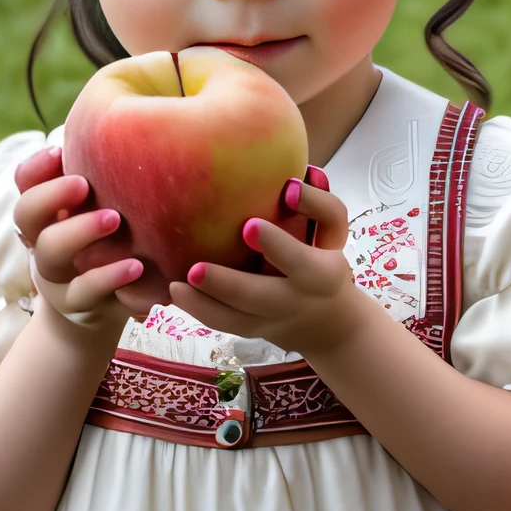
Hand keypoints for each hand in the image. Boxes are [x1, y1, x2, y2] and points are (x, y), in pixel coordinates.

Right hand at [12, 145, 146, 333]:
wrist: (102, 308)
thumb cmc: (110, 242)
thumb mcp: (103, 209)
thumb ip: (109, 178)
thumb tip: (143, 122)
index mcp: (47, 212)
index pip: (25, 183)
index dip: (35, 168)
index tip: (58, 151)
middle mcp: (41, 239)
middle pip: (26, 214)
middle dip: (52, 195)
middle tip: (84, 184)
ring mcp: (55, 274)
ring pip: (50, 252)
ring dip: (79, 231)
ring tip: (115, 219)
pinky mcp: (76, 303)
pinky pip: (85, 290)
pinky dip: (109, 277)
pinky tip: (136, 266)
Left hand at [166, 170, 366, 356]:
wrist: (327, 319)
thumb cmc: (325, 257)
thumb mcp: (335, 232)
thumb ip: (320, 205)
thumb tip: (293, 180)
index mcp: (320, 274)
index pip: (300, 260)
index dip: (276, 244)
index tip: (249, 225)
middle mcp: (295, 301)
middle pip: (260, 297)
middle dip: (228, 284)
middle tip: (196, 269)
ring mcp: (271, 320)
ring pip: (235, 318)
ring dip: (204, 303)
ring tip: (176, 285)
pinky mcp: (252, 329)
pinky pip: (223, 324)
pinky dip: (199, 310)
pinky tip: (176, 292)